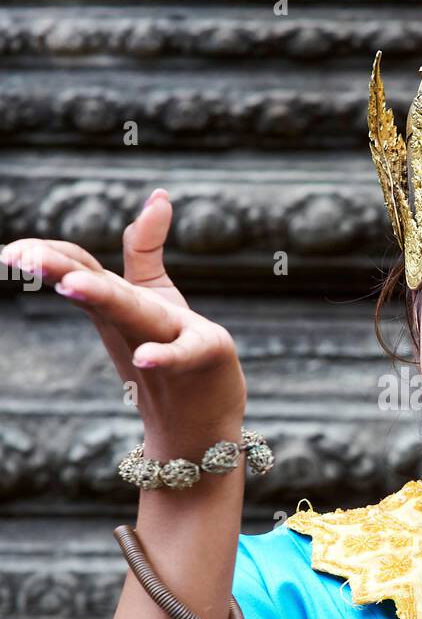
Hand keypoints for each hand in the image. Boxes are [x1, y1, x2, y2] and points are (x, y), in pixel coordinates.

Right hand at [1, 190, 247, 436]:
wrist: (197, 422)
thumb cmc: (167, 348)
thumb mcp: (153, 293)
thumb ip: (145, 246)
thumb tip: (158, 195)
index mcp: (115, 301)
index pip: (76, 268)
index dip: (45, 255)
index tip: (7, 253)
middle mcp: (132, 320)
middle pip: (94, 287)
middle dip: (58, 270)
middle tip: (18, 257)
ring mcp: (164, 337)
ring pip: (129, 311)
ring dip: (101, 297)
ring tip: (71, 285)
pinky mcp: (205, 355)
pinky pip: (182, 354)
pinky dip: (163, 355)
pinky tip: (146, 357)